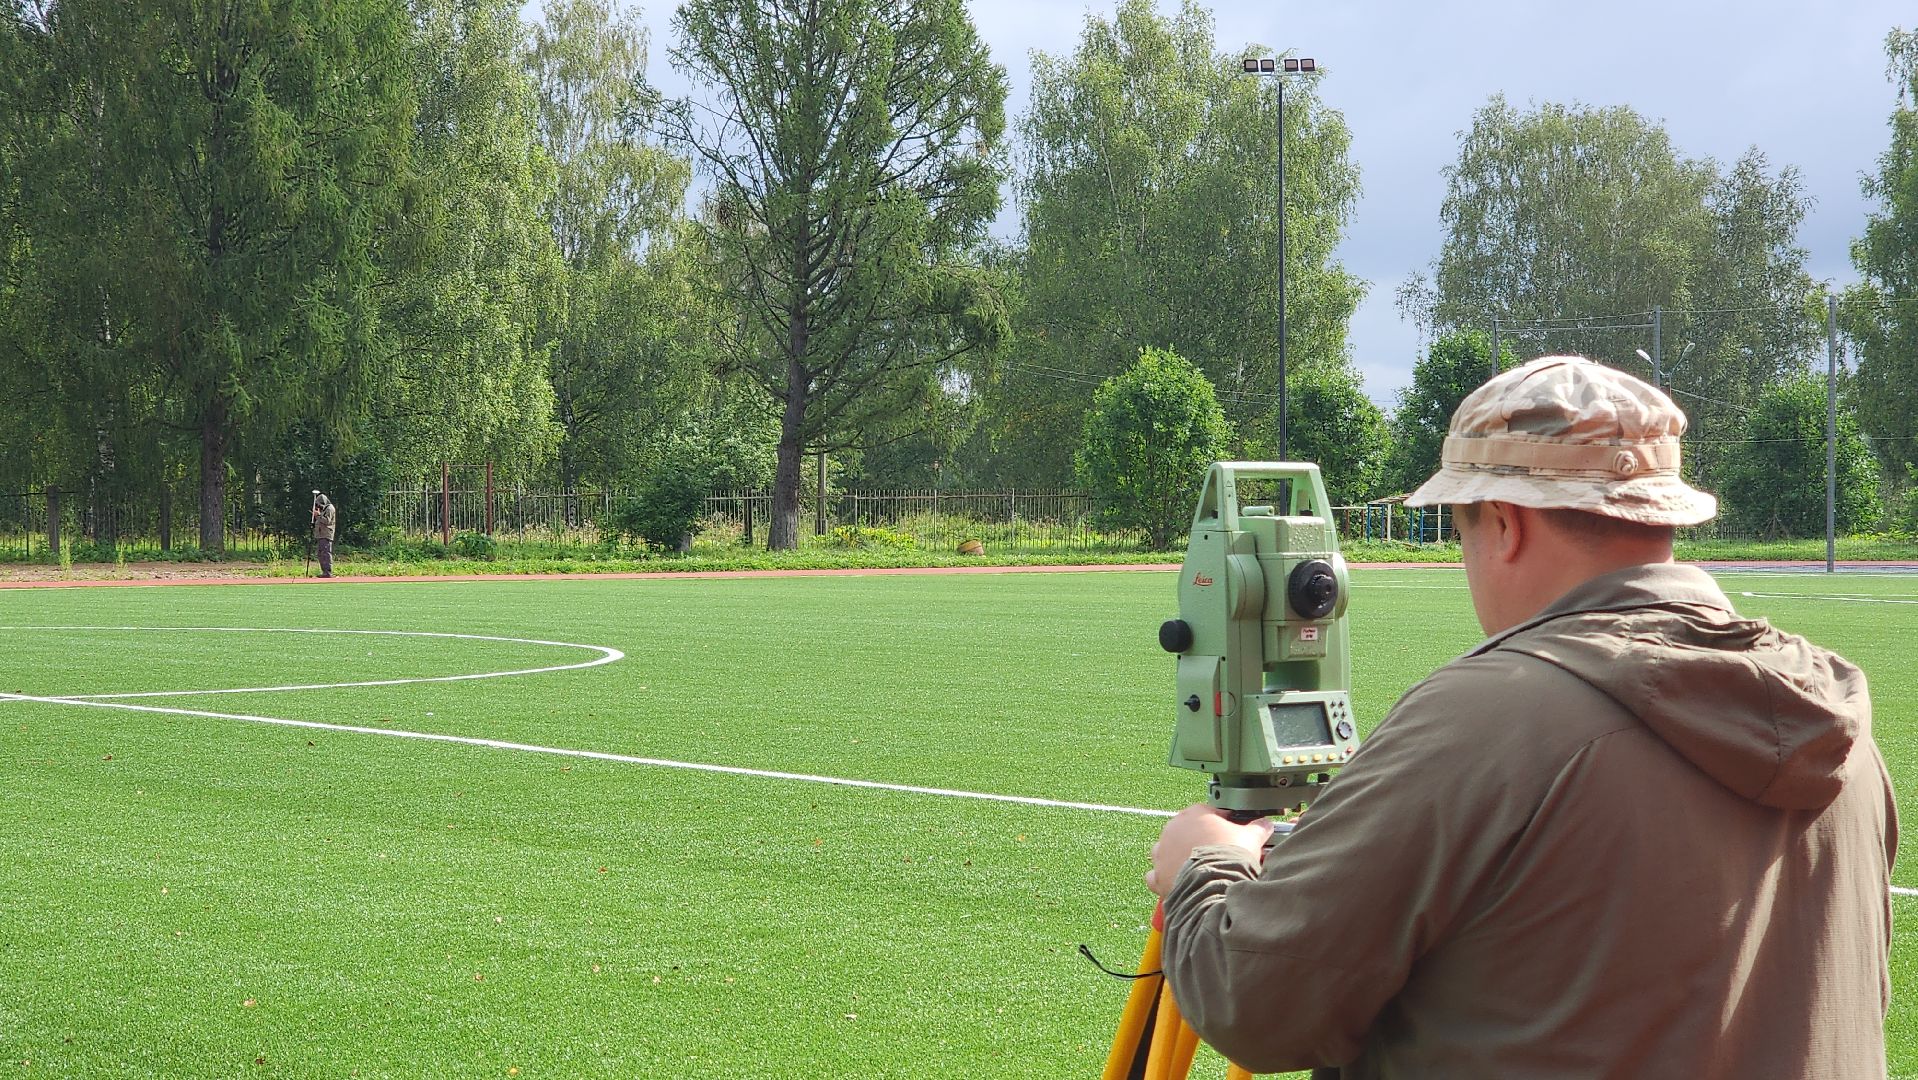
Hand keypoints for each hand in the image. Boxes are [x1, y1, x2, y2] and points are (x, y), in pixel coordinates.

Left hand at [1145, 804, 1274, 896]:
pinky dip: (1165, 878)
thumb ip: (1257, 828)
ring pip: (1166, 849)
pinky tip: (1178, 881)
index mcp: (1194, 814)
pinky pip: (1155, 875)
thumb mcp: (1250, 837)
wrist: (1213, 886)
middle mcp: (1172, 829)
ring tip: (1196, 867)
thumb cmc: (1228, 856)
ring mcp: (1162, 852)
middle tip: (1217, 852)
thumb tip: (1265, 825)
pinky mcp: (1157, 875)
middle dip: (1199, 839)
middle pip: (1186, 830)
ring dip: (1178, 856)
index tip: (1232, 832)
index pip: (1209, 812)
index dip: (1223, 822)